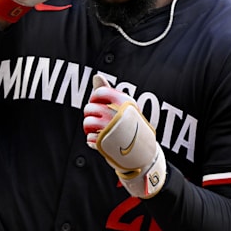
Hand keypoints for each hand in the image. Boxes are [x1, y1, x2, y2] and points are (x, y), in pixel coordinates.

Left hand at [83, 75, 167, 198]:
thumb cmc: (131, 127)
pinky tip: (100, 141)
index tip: (100, 104)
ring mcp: (112, 129)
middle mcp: (118, 114)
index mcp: (124, 102)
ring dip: (89, 128)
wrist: (143, 153)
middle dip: (90, 115)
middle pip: (89, 108)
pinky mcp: (106, 143)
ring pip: (87, 123)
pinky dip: (92, 141)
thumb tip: (96, 76)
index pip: (99, 93)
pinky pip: (88, 138)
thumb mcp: (124, 107)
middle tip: (99, 120)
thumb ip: (108, 91)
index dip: (95, 99)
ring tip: (98, 131)